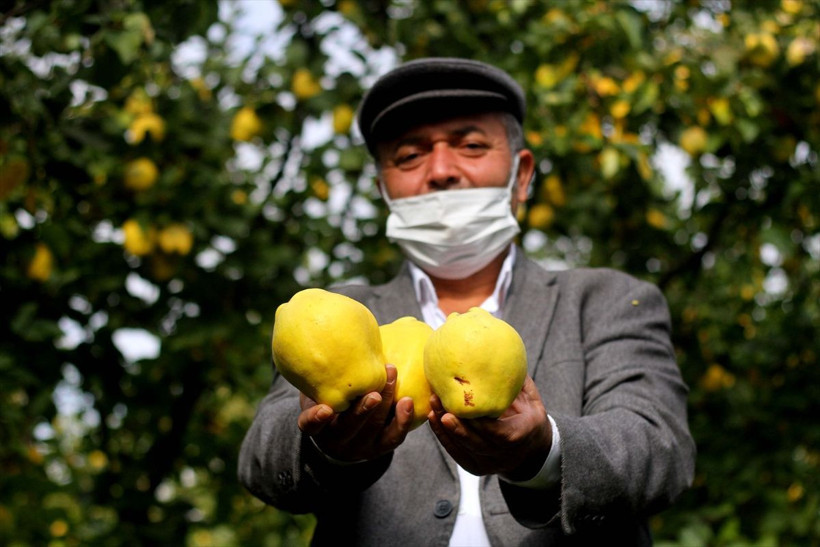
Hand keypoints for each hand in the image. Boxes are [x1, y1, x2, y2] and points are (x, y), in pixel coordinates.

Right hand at [297, 364, 414, 462]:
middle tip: (374, 393)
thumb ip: (322, 376)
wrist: (344, 431)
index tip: (325, 409)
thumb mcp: (318, 390)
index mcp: (316, 428)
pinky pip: (393, 437)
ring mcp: (359, 447)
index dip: (315, 419)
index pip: (309, 426)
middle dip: (363, 409)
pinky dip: (402, 420)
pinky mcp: (380, 448)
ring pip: (373, 429)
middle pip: (349, 427)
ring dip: (386, 404)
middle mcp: (336, 441)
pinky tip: (408, 402)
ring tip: (393, 378)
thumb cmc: (330, 398)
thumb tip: (332, 338)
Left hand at [428, 376, 550, 478]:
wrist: (532, 450)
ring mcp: (487, 464)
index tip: (466, 408)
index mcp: (520, 436)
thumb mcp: (532, 401)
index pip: (500, 434)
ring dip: (444, 428)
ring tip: (433, 406)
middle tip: (441, 406)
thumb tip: (504, 350)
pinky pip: (455, 452)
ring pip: (462, 448)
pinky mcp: (474, 467)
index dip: (482, 424)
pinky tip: (433, 418)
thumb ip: (518, 381)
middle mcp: (503, 455)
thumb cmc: (529, 418)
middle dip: (457, 426)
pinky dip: (442, 436)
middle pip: (476, 443)